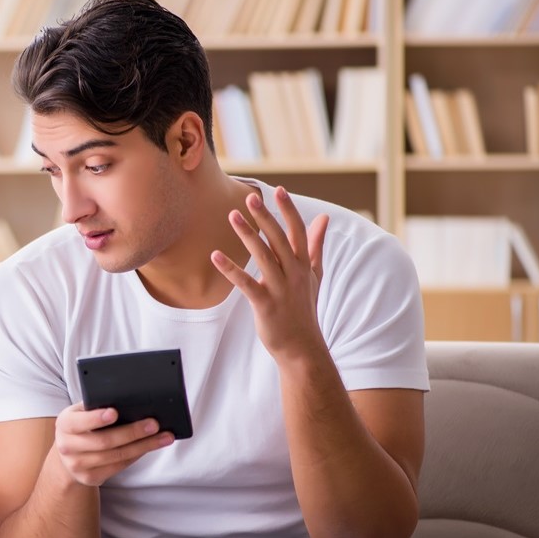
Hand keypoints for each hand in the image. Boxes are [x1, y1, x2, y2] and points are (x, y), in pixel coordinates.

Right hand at [54, 403, 172, 485]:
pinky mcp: (90, 478)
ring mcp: (78, 465)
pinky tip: (150, 446)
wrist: (67, 455)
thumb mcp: (81, 413)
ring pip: (116, 456)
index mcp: (64, 424)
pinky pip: (119, 466)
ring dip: (143, 446)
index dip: (97, 418)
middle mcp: (67, 446)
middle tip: (154, 424)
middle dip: (132, 432)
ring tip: (163, 437)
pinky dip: (137, 455)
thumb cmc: (81, 426)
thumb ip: (96, 406)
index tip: (115, 412)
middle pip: (104, 441)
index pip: (80, 422)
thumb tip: (129, 401)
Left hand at [211, 186, 329, 362]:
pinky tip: (215, 256)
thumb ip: (315, 245)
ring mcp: (280, 289)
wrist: (302, 347)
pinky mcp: (265, 304)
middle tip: (251, 197)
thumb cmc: (304, 308)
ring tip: (232, 216)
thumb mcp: (314, 275)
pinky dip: (230, 269)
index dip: (289, 210)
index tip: (279, 191)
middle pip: (279, 239)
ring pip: (263, 256)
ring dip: (247, 235)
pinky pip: (245, 283)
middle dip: (266, 217)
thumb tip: (323, 217)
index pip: (298, 232)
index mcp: (304, 265)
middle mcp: (294, 274)